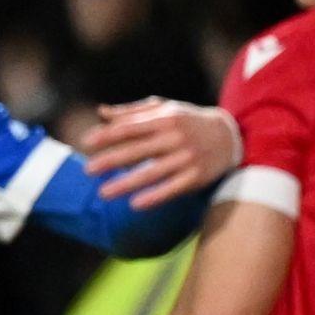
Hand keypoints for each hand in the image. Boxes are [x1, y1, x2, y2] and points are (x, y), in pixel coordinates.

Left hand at [82, 98, 240, 208]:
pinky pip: (172, 188)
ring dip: (127, 184)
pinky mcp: (196, 177)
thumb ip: (132, 113)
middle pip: (138, 150)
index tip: (86, 142)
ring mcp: (187, 158)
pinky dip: (154, 197)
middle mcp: (176, 137)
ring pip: (153, 173)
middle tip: (87, 170)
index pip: (131, 127)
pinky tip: (134, 205)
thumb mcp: (164, 110)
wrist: (229, 136)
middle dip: (111, 160)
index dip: (108, 135)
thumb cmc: (186, 122)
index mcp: (165, 118)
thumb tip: (101, 112)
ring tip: (103, 193)